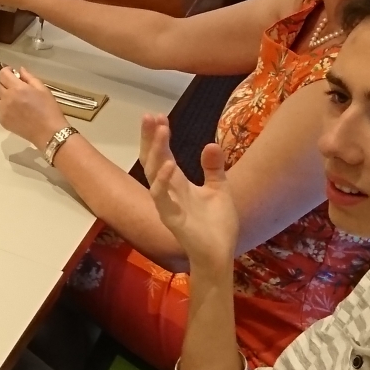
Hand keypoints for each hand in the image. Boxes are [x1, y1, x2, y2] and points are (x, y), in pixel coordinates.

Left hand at [0, 66, 68, 149]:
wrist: (48, 132)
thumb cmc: (49, 109)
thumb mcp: (42, 89)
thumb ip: (29, 77)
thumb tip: (19, 70)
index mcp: (17, 88)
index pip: (3, 74)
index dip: (7, 71)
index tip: (12, 73)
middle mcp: (7, 98)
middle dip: (6, 83)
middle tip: (16, 86)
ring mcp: (3, 110)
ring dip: (4, 95)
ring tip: (16, 99)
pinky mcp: (2, 121)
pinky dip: (5, 107)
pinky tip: (16, 110)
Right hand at [142, 115, 238, 270]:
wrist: (220, 254)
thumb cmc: (217, 225)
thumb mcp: (219, 189)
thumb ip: (213, 168)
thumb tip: (210, 144)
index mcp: (177, 183)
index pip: (163, 155)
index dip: (159, 137)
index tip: (159, 116)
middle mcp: (168, 190)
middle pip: (152, 159)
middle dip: (150, 138)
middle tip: (149, 115)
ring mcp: (167, 203)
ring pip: (153, 173)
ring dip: (156, 151)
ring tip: (161, 129)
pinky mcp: (171, 218)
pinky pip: (162, 197)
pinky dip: (163, 180)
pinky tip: (170, 164)